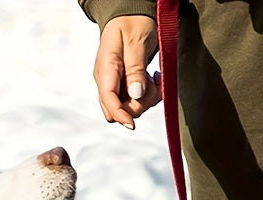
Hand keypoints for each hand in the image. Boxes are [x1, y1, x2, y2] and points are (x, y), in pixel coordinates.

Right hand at [93, 15, 160, 129]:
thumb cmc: (133, 21)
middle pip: (117, 110)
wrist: (130, 12)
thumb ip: (135, 69)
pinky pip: (134, 101)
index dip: (120, 115)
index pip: (108, 100)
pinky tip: (153, 79)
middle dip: (138, 106)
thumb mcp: (137, 41)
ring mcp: (114, 84)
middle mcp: (106, 80)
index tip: (133, 124)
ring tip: (156, 78)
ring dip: (146, 99)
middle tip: (154, 85)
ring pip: (128, 108)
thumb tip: (135, 95)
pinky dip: (148, 95)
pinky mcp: (123, 85)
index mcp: (106, 69)